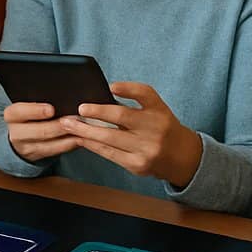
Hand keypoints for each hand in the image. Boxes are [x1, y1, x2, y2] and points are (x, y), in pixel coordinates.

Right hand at [4, 102, 79, 161]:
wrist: (19, 136)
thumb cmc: (28, 114)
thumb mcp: (26, 105)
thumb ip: (38, 100)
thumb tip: (61, 93)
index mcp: (11, 115)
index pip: (20, 111)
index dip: (36, 111)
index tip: (51, 109)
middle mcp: (16, 133)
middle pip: (39, 131)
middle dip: (59, 126)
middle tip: (75, 118)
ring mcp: (26, 148)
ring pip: (50, 145)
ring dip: (69, 136)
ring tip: (83, 128)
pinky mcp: (38, 157)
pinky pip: (57, 151)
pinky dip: (70, 144)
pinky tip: (80, 137)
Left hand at [60, 82, 203, 188]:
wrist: (182, 157)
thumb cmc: (162, 129)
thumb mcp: (157, 110)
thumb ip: (136, 103)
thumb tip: (100, 97)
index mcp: (159, 110)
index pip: (146, 94)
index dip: (128, 89)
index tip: (111, 86)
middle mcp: (155, 128)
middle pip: (122, 117)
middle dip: (97, 112)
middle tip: (79, 108)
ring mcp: (146, 148)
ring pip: (110, 138)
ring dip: (85, 130)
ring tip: (69, 124)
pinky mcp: (137, 165)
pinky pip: (109, 153)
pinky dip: (92, 145)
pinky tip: (81, 139)